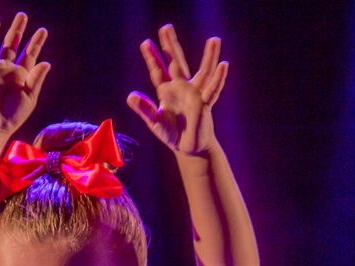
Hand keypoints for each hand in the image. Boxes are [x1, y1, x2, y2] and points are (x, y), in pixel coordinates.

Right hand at [0, 13, 49, 147]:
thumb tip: (46, 62)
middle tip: (22, 15)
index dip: (36, 42)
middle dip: (17, 30)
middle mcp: (6, 68)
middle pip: (11, 44)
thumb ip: (36, 79)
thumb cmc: (13, 115)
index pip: (29, 53)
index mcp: (20, 74)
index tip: (43, 30)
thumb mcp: (29, 97)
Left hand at [127, 25, 227, 157]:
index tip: (145, 43)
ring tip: (214, 39)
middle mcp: (181, 88)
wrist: (189, 149)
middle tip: (166, 27)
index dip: (152, 58)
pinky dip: (218, 78)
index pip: (158, 71)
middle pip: (176, 62)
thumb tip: (130, 96)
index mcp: (167, 92)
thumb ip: (145, 109)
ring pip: (203, 72)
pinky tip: (224, 65)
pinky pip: (212, 90)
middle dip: (171, 45)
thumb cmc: (173, 134)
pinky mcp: (205, 105)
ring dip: (209, 56)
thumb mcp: (155, 122)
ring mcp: (195, 95)